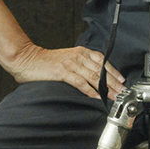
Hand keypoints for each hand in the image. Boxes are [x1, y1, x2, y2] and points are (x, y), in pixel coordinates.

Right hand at [9, 42, 123, 100]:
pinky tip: (97, 96)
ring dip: (106, 88)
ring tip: (114, 96)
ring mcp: (71, 64)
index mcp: (80, 52)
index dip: (114, 71)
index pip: (102, 61)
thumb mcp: (67, 59)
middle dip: (114, 82)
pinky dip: (90, 90)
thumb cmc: (45, 62)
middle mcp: (78, 56)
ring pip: (94, 77)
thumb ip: (79, 66)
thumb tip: (93, 78)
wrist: (26, 59)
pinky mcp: (63, 72)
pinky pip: (80, 82)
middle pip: (101, 70)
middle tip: (123, 92)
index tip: (122, 80)